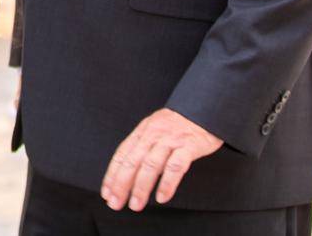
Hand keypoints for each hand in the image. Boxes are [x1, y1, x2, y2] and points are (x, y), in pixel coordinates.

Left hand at [101, 108, 221, 210]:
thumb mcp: (156, 129)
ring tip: (136, 205)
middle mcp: (153, 134)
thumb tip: (129, 173)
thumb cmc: (179, 124)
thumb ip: (143, 147)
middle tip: (115, 203)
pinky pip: (176, 166)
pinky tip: (162, 197)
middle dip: (121, 184)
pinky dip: (167, 183)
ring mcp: (171, 140)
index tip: (106, 193)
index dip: (112, 175)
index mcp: (143, 131)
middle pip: (132, 161)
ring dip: (141, 187)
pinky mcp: (189, 145)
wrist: (205, 107)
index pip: (122, 154)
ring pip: (151, 165)